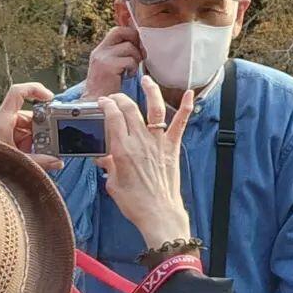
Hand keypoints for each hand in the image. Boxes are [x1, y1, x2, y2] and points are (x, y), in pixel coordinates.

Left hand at [0, 83, 63, 169]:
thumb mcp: (16, 161)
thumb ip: (40, 161)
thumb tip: (57, 162)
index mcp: (1, 119)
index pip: (19, 92)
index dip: (36, 90)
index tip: (49, 98)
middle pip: (25, 115)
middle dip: (36, 131)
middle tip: (42, 146)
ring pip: (18, 125)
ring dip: (27, 139)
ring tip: (27, 155)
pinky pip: (9, 130)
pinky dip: (17, 141)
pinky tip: (19, 155)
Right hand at [86, 25, 143, 98]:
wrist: (94, 104)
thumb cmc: (108, 86)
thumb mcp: (112, 65)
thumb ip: (121, 53)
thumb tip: (141, 43)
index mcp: (101, 49)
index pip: (118, 30)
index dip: (131, 34)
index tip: (138, 45)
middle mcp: (100, 51)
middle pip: (121, 32)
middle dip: (135, 40)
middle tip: (139, 54)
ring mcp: (103, 58)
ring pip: (129, 47)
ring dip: (136, 59)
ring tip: (131, 69)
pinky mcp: (108, 66)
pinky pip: (129, 60)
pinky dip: (133, 68)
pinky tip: (128, 76)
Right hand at [96, 75, 193, 248]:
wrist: (158, 212)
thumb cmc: (134, 202)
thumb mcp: (112, 183)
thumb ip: (108, 165)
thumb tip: (102, 156)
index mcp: (122, 150)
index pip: (112, 118)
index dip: (107, 106)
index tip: (103, 102)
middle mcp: (140, 142)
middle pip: (129, 110)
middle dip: (120, 99)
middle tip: (115, 97)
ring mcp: (158, 142)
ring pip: (154, 109)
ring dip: (150, 91)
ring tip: (146, 80)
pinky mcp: (173, 146)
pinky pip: (180, 123)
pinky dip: (186, 107)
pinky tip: (189, 93)